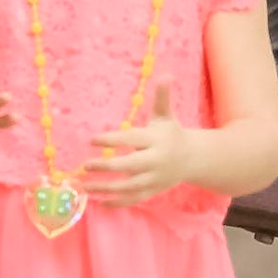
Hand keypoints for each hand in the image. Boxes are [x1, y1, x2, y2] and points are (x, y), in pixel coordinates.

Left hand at [87, 88, 196, 204]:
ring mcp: (155, 178)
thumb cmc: (170, 134)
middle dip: (107, 167)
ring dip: (106, 188)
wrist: (193, 159)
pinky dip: (117, 203)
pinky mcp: (153, 191)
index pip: (131, 139)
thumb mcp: (165, 116)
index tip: (91, 139)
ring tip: (84, 187)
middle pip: (130, 166)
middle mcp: (155, 160)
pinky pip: (134, 199)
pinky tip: (97, 202)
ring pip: (129, 186)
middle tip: (85, 166)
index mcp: (156, 139)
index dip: (111, 140)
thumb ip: (162, 98)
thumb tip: (165, 74)